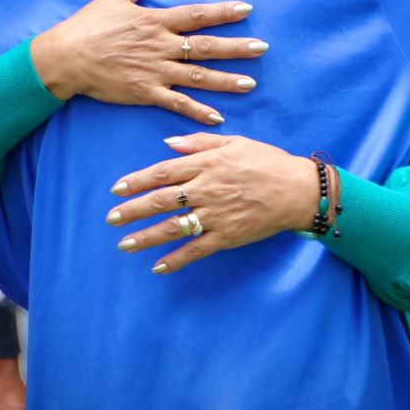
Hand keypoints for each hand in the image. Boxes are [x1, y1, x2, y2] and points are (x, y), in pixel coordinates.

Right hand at [30, 0, 269, 125]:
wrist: (65, 58)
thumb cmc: (88, 25)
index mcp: (155, 21)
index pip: (196, 15)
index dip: (222, 12)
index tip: (246, 9)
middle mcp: (161, 46)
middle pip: (205, 46)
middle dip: (236, 48)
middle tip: (262, 48)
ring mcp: (155, 71)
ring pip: (197, 76)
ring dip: (225, 81)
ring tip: (251, 83)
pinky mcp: (145, 92)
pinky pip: (177, 103)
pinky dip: (197, 111)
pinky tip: (218, 116)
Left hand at [105, 133, 320, 272]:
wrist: (297, 190)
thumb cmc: (267, 161)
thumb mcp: (235, 142)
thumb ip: (200, 142)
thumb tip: (168, 143)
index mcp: (207, 163)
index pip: (164, 172)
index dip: (138, 180)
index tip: (117, 188)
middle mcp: (207, 189)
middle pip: (162, 200)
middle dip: (134, 210)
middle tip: (111, 218)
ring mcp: (216, 214)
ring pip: (174, 227)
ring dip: (146, 237)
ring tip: (124, 244)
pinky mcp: (228, 236)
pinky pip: (197, 249)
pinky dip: (176, 259)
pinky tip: (157, 266)